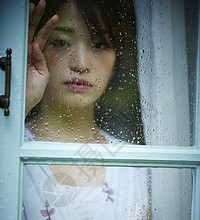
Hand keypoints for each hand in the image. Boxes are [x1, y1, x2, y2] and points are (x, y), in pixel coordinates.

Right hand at [26, 0, 58, 116]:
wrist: (24, 102)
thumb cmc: (33, 92)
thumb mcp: (43, 76)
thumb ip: (42, 61)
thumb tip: (37, 47)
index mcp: (36, 57)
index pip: (41, 37)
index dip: (47, 26)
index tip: (55, 17)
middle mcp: (28, 54)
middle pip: (32, 31)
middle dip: (36, 17)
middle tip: (40, 3)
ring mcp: (21, 55)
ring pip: (25, 34)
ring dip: (30, 20)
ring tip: (34, 7)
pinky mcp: (17, 59)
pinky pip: (22, 46)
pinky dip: (28, 38)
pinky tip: (33, 27)